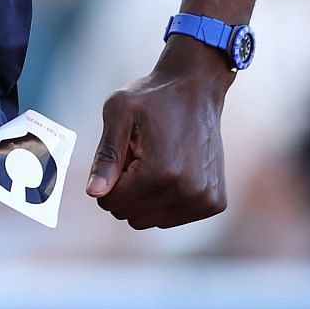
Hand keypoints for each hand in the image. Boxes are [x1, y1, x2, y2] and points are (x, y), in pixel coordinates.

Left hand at [85, 39, 232, 228]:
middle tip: (140, 157)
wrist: (197, 87)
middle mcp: (187, 191)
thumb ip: (105, 157)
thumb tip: (94, 193)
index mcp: (159, 172)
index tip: (121, 156)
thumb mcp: (118, 114)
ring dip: (147, 196)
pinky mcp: (215, 201)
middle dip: (127, 190)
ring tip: (158, 162)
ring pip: (152, 220)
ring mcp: (204, 199)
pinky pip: (174, 217)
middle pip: (131, 216)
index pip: (112, 203)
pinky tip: (175, 170)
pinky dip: (168, 199)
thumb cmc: (154, 97)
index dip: (108, 181)